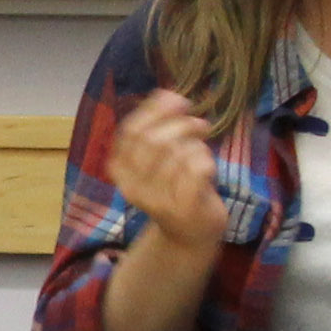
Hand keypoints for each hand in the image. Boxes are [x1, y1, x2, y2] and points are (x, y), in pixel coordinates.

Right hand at [109, 87, 228, 250]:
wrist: (190, 236)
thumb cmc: (177, 189)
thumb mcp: (158, 160)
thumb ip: (157, 129)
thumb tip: (167, 93)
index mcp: (120, 171)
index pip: (131, 131)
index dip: (154, 110)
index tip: (177, 99)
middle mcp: (133, 187)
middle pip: (153, 140)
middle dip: (181, 125)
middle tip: (200, 125)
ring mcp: (158, 200)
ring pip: (178, 154)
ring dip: (197, 146)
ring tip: (203, 151)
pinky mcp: (184, 209)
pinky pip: (197, 169)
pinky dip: (207, 161)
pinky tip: (210, 168)